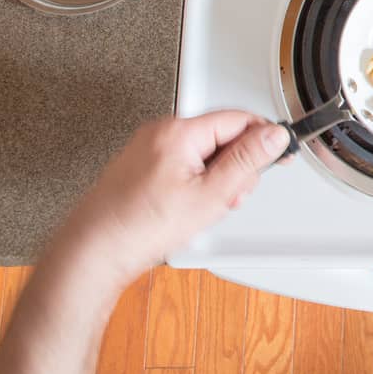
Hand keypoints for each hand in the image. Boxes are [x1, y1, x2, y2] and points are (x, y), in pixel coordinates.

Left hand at [58, 111, 287, 283]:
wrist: (92, 254)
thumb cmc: (139, 228)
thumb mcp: (210, 196)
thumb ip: (247, 161)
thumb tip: (274, 135)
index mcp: (179, 132)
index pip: (239, 119)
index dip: (263, 140)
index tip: (280, 156)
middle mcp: (160, 132)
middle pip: (221, 136)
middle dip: (235, 167)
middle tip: (230, 198)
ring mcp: (147, 149)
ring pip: (202, 153)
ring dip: (215, 178)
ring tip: (203, 209)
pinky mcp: (140, 166)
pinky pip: (182, 164)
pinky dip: (194, 183)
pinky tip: (187, 209)